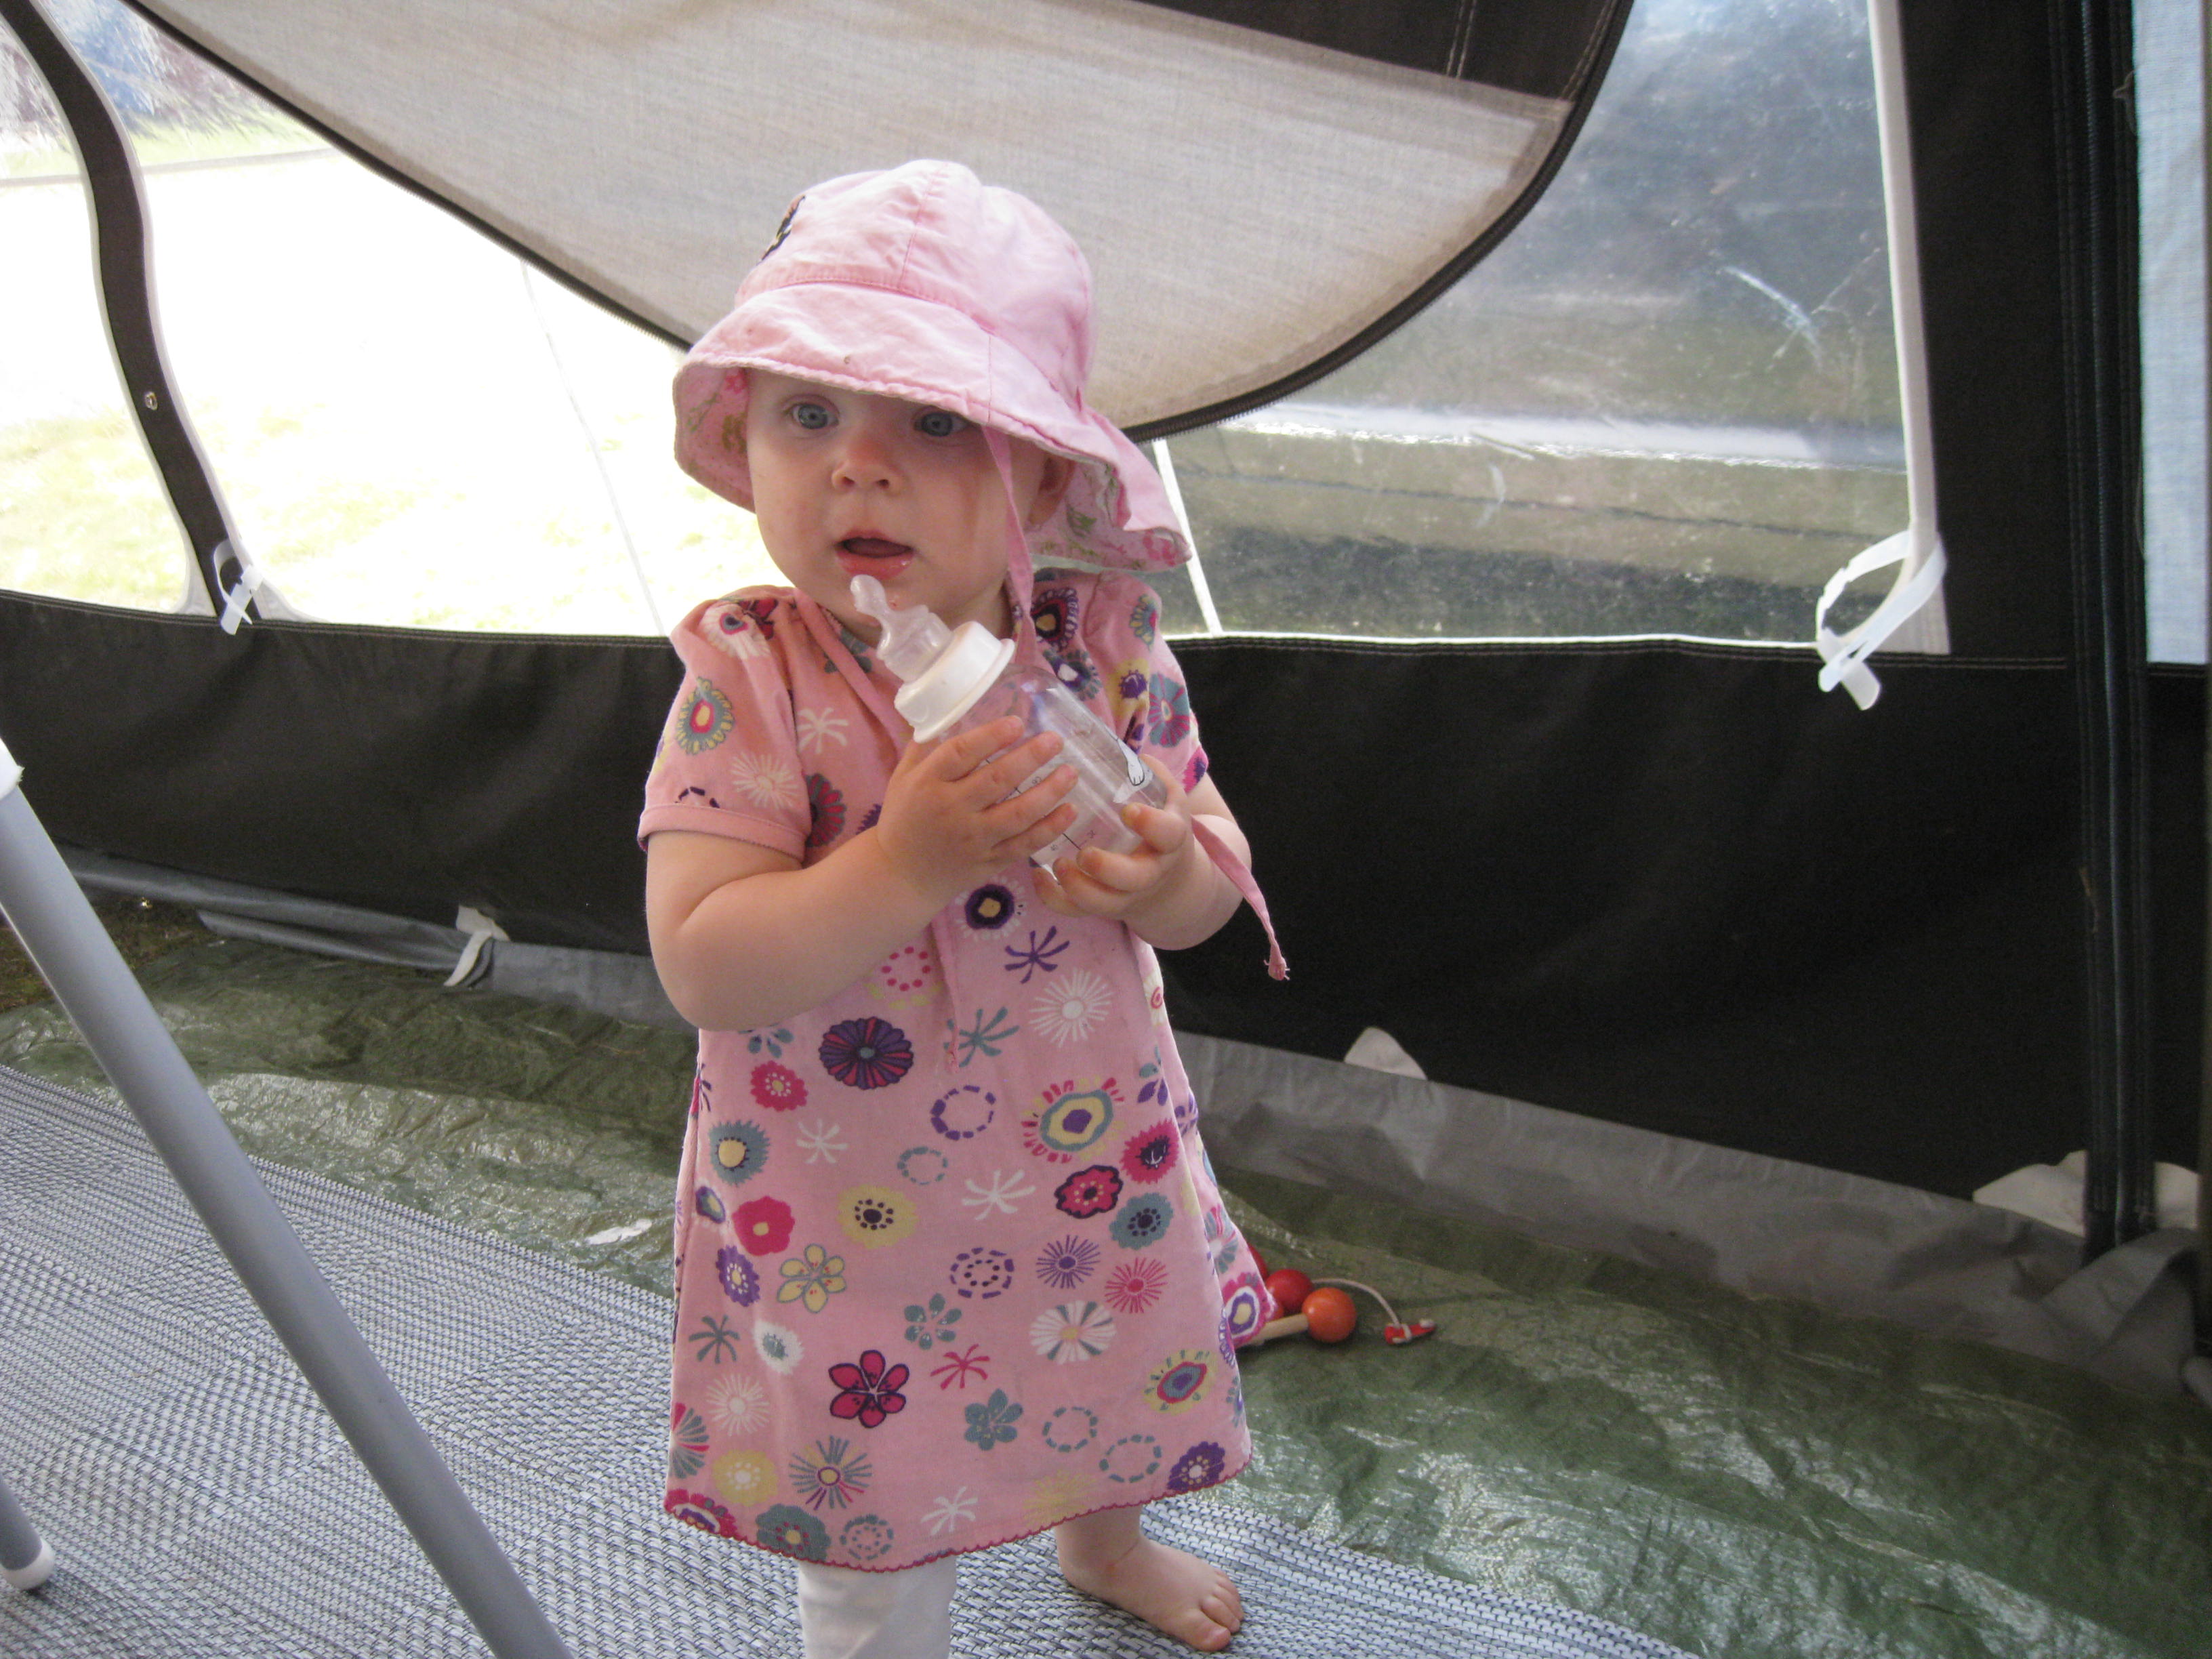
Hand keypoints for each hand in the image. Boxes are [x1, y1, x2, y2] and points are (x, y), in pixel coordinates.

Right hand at [874, 715, 1078, 903]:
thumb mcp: (903, 779)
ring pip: (1018, 813)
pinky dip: (1050, 828)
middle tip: (1055, 741)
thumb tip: (947, 709)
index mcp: (927, 784)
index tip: (1017, 723)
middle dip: (1031, 757)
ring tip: (1070, 772)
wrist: (900, 876)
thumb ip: (925, 747)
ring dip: (1049, 791)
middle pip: (997, 780)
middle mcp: (951, 810)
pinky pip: (1025, 844)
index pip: (961, 753)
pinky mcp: (989, 861)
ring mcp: (973, 839)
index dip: (991, 736)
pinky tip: (1070, 810)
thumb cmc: (903, 820)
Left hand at [1031, 756, 1204, 928]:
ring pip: (1104, 904)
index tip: (1128, 810)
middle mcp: (1150, 871)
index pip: (1168, 835)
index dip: (1151, 825)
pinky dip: (1056, 899)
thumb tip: (1113, 744)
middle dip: (1108, 870)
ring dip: (1079, 889)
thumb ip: (1145, 773)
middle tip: (1085, 853)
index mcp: (1169, 838)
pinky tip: (1038, 876)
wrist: (1169, 874)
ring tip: (1057, 865)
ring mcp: (1126, 893)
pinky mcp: (1104, 904)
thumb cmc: (1159, 823)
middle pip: (1134, 879)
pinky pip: (1079, 911)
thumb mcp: (1164, 797)